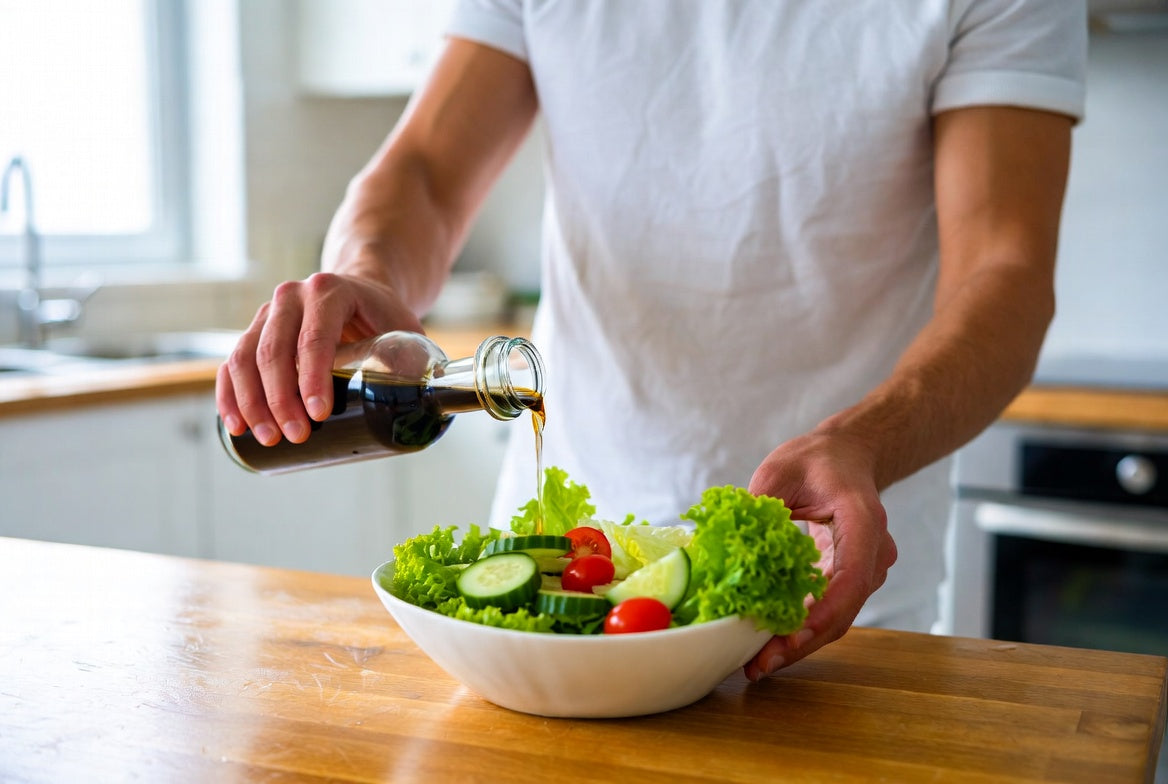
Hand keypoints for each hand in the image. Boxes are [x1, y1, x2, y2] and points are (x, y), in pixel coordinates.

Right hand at [216, 272, 423, 445]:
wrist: (361, 290)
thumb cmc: (385, 316)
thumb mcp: (406, 328)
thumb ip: (424, 360)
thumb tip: (444, 404)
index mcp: (331, 290)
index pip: (315, 336)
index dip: (313, 377)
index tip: (319, 414)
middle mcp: (293, 296)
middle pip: (275, 350)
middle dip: (281, 399)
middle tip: (297, 435)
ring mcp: (269, 313)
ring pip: (246, 357)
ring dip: (253, 402)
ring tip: (269, 438)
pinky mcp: (254, 332)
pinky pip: (233, 363)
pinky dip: (230, 394)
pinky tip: (236, 425)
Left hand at [742, 430, 897, 680]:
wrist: (847, 456)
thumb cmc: (816, 460)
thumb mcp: (779, 472)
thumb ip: (757, 507)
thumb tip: (724, 546)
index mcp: (862, 520)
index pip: (852, 577)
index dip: (824, 613)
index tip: (791, 637)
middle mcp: (873, 551)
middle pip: (844, 609)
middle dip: (803, 642)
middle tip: (760, 664)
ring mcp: (867, 568)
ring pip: (838, 617)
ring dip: (800, 642)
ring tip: (758, 663)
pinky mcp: (851, 578)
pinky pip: (830, 610)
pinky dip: (802, 629)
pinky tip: (769, 643)